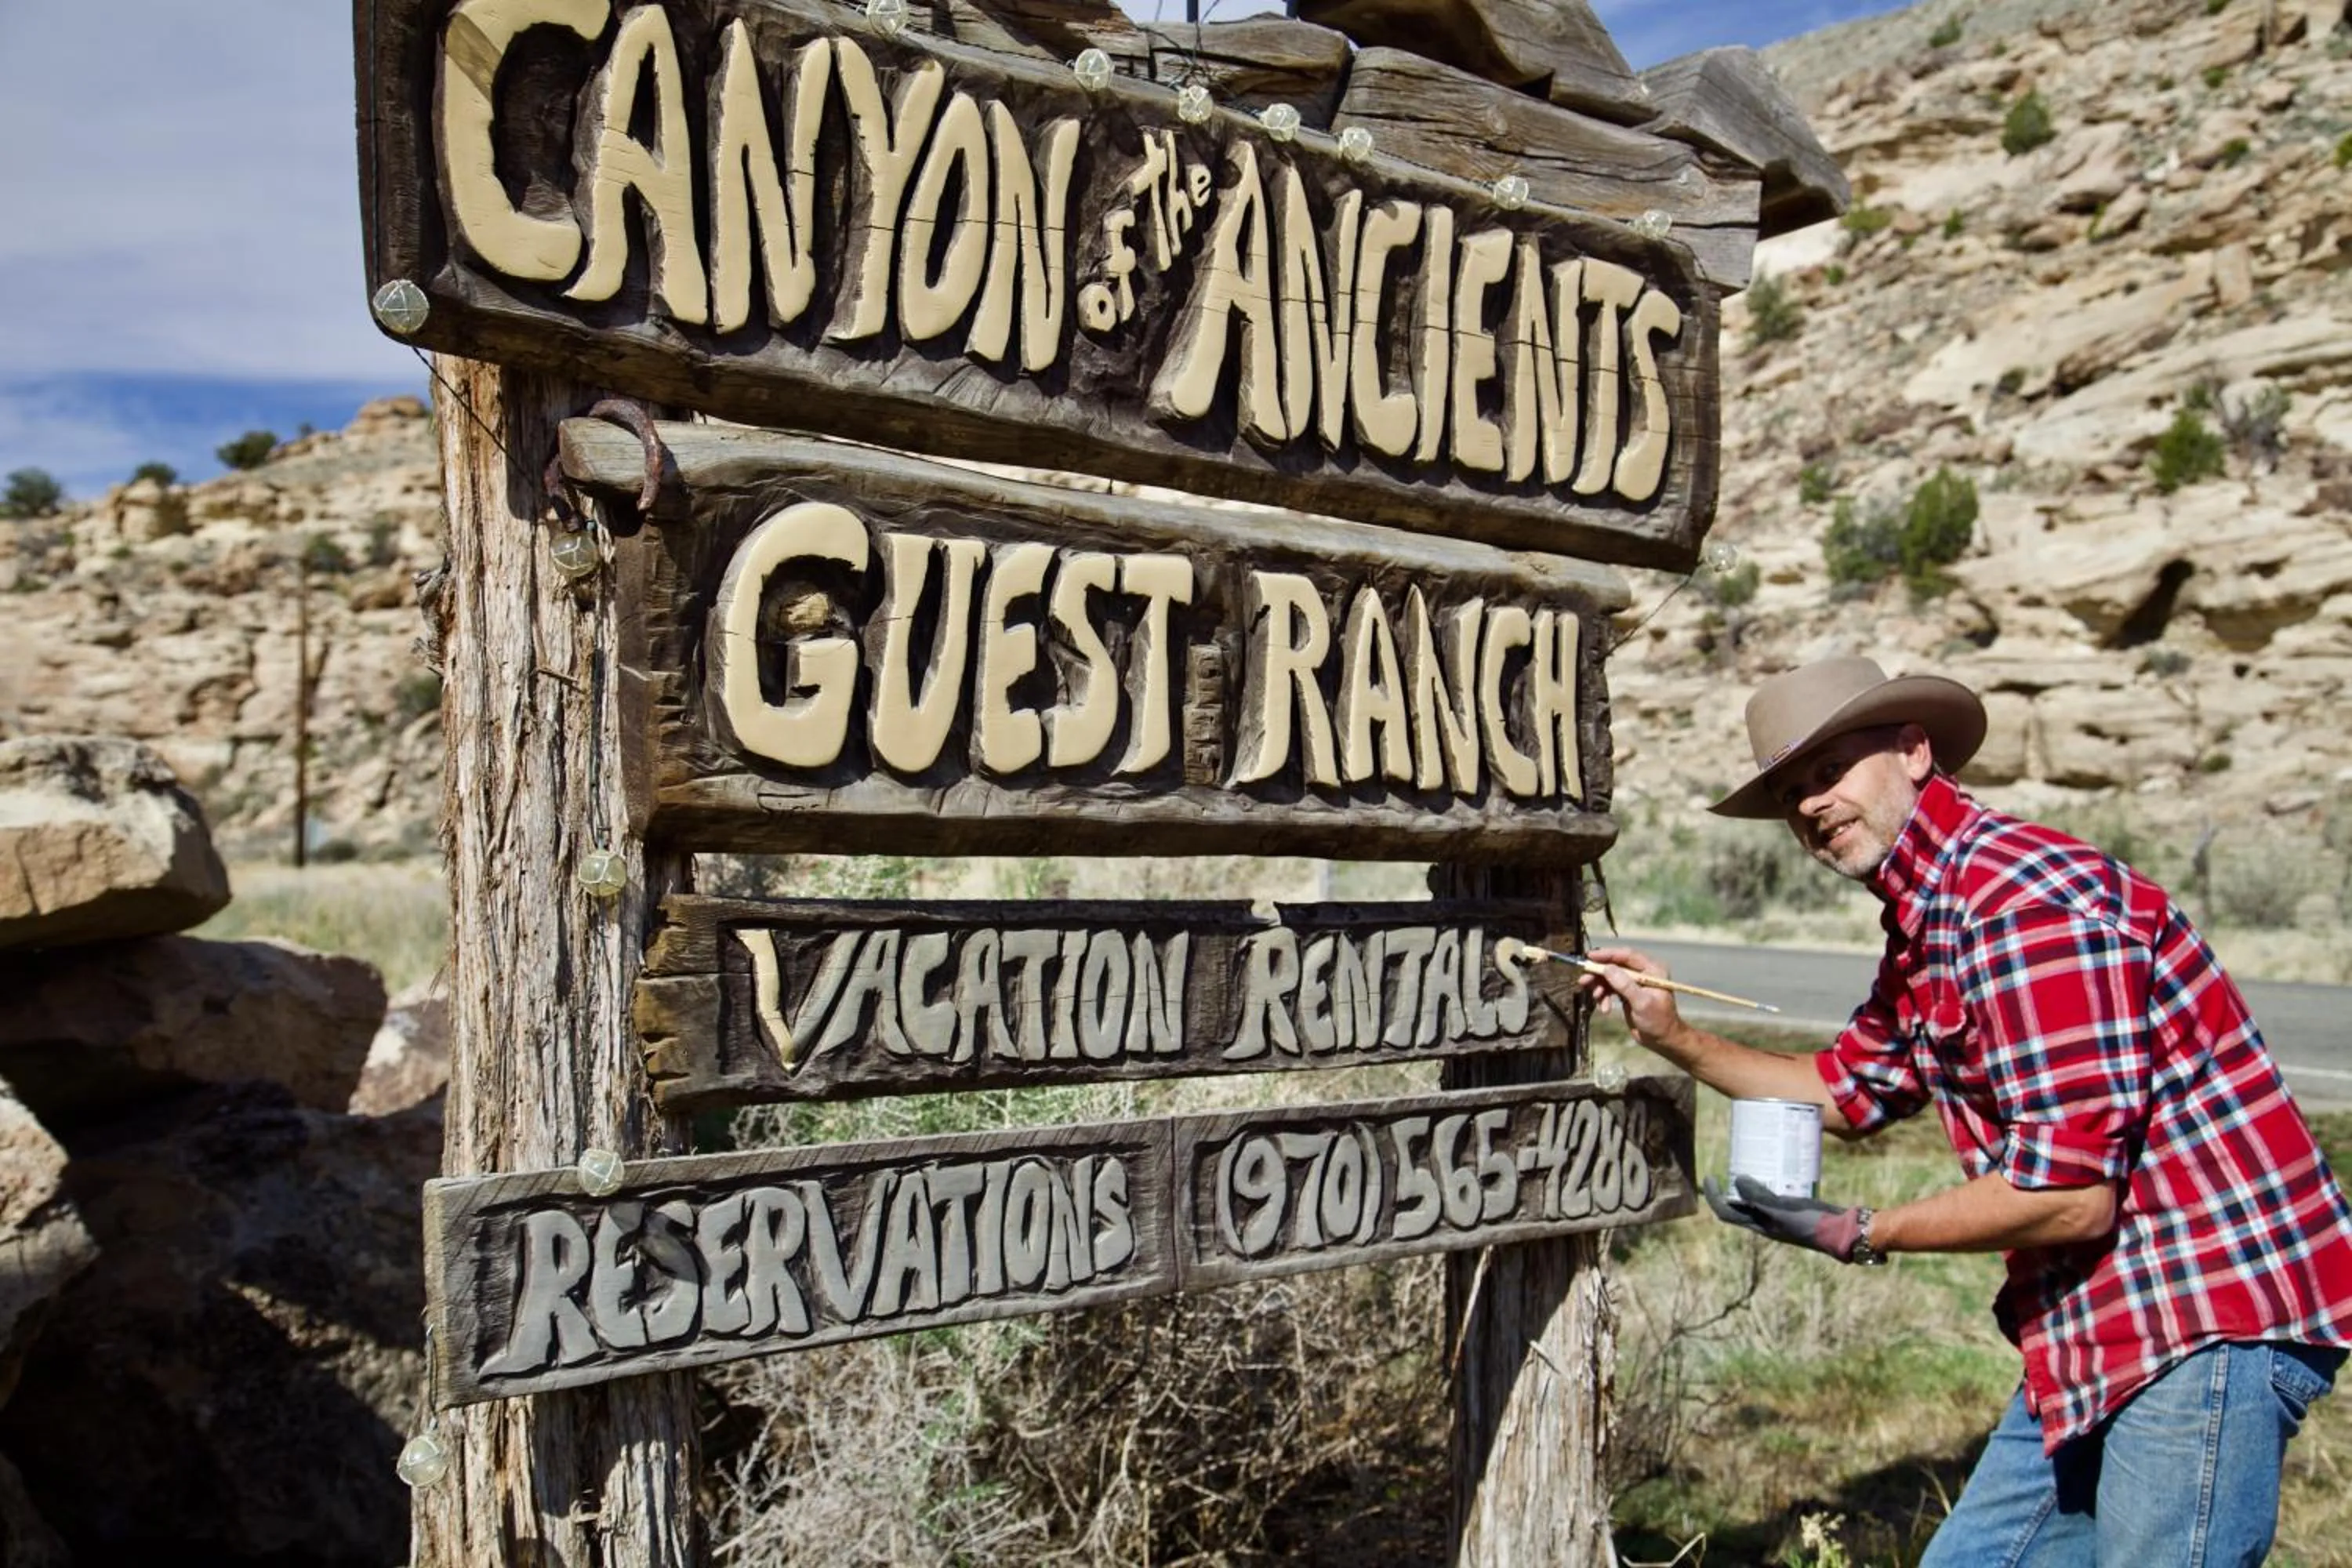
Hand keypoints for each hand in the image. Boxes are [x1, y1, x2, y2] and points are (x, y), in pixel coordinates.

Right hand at [1576, 946, 1684, 1049]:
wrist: (1662, 1040)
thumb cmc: (1658, 1021)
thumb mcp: (1641, 1002)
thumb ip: (1624, 985)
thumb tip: (1607, 968)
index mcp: (1652, 969)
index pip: (1627, 956)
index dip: (1607, 955)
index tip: (1589, 957)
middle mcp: (1643, 972)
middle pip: (1615, 966)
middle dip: (1599, 974)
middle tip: (1584, 980)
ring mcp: (1634, 983)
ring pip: (1610, 977)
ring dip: (1600, 987)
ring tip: (1596, 998)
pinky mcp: (1626, 993)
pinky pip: (1610, 989)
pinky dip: (1604, 997)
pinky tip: (1605, 1009)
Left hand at [1704, 1175, 1866, 1261]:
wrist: (1840, 1230)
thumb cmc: (1808, 1223)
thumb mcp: (1780, 1211)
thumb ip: (1759, 1197)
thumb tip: (1737, 1180)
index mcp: (1759, 1225)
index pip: (1727, 1213)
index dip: (1714, 1197)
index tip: (1709, 1176)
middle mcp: (1767, 1221)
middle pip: (1741, 1203)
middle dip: (1732, 1185)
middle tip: (1733, 1162)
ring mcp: (1781, 1214)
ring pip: (1759, 1196)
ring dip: (1752, 1180)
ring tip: (1752, 1159)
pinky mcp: (1795, 1207)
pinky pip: (1777, 1192)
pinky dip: (1772, 1179)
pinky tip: (1777, 1164)